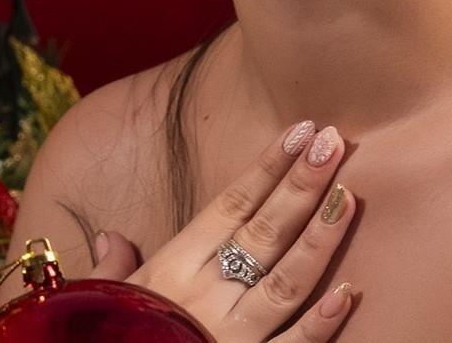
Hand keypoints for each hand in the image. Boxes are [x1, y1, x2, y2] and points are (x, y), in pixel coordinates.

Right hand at [90, 120, 357, 339]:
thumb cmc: (109, 339)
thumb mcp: (103, 303)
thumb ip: (113, 269)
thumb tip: (109, 237)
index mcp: (172, 271)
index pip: (231, 205)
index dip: (268, 165)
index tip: (301, 130)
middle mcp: (205, 298)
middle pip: (264, 231)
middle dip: (302, 184)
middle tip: (334, 141)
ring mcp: (230, 337)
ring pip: (286, 281)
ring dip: (320, 238)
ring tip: (348, 195)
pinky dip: (320, 323)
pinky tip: (347, 291)